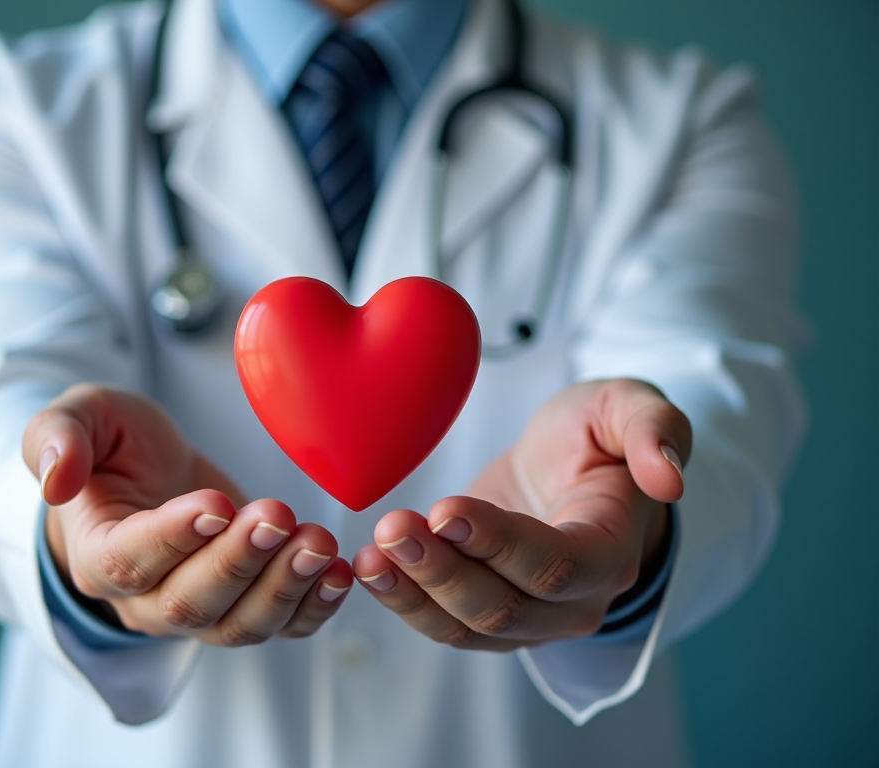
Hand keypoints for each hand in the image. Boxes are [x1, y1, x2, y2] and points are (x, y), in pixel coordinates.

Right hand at [22, 384, 352, 644]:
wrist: (149, 474)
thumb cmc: (115, 448)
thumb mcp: (81, 418)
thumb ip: (58, 438)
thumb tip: (54, 480)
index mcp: (97, 552)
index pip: (128, 561)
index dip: (172, 538)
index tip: (215, 504)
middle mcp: (145, 599)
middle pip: (190, 603)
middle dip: (239, 561)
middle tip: (277, 515)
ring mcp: (198, 610)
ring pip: (238, 624)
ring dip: (283, 588)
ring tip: (318, 544)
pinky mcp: (244, 604)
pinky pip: (280, 627)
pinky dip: (314, 609)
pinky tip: (341, 574)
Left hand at [352, 379, 690, 650]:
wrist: (567, 469)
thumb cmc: (598, 439)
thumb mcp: (629, 408)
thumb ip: (654, 429)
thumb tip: (671, 478)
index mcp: (611, 550)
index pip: (557, 565)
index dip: (501, 545)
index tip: (446, 511)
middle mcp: (574, 600)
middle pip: (505, 607)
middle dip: (443, 573)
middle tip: (392, 530)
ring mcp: (530, 618)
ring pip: (469, 628)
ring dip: (415, 596)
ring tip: (371, 556)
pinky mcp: (488, 615)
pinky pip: (445, 624)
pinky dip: (405, 602)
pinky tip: (370, 569)